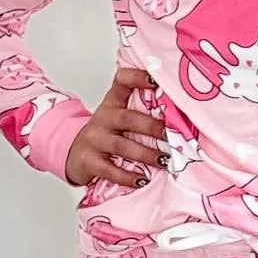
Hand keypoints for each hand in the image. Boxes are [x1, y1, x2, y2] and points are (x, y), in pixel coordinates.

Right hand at [64, 66, 167, 187]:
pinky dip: (127, 176)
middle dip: (152, 127)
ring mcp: (94, 139)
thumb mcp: (119, 116)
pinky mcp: (89, 161)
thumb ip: (142, 111)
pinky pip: (109, 170)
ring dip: (146, 154)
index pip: (122, 81)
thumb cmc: (106, 134)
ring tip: (165, 160)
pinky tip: (142, 179)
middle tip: (172, 135)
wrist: (75, 153)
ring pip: (121, 146)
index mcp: (113, 102)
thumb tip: (182, 115)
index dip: (137, 78)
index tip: (157, 80)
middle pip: (127, 118)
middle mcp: (103, 118)